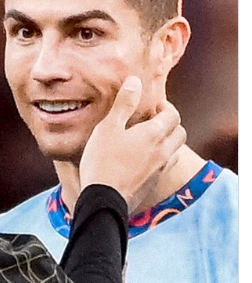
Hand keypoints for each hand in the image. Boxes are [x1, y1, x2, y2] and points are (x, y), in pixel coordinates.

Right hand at [79, 76, 185, 212]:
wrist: (104, 200)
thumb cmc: (103, 161)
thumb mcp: (108, 128)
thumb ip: (124, 104)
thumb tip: (135, 81)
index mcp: (154, 133)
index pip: (173, 114)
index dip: (165, 107)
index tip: (153, 105)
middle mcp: (163, 151)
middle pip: (180, 132)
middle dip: (171, 123)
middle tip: (154, 121)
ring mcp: (160, 169)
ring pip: (175, 150)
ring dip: (168, 142)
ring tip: (151, 139)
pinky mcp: (154, 184)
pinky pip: (166, 166)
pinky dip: (161, 158)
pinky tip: (145, 160)